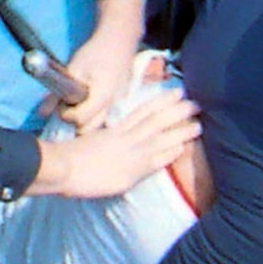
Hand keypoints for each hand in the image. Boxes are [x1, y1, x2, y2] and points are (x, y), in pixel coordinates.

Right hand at [29, 86, 199, 198]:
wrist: (64, 167)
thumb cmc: (71, 155)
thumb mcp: (93, 141)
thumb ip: (108, 139)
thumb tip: (114, 139)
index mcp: (117, 129)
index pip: (143, 111)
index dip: (161, 101)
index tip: (176, 93)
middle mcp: (126, 137)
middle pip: (156, 120)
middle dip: (176, 111)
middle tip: (195, 103)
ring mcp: (130, 153)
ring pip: (160, 138)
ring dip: (180, 131)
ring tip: (198, 125)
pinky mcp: (131, 171)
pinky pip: (154, 160)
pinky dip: (169, 153)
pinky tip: (182, 149)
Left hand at [51, 22, 143, 132]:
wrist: (120, 38)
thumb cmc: (96, 51)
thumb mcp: (72, 69)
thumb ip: (56, 94)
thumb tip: (41, 113)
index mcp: (102, 97)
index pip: (79, 120)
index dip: (66, 114)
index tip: (62, 103)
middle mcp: (114, 104)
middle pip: (89, 128)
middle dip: (75, 121)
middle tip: (69, 104)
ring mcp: (120, 103)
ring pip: (98, 123)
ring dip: (86, 118)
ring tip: (80, 100)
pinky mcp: (122, 100)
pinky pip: (105, 114)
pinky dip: (95, 112)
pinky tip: (90, 96)